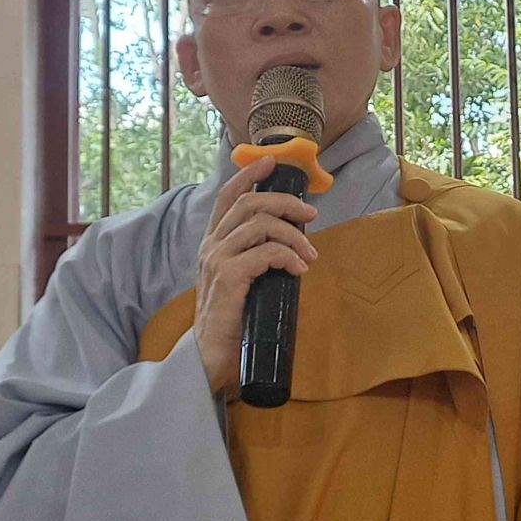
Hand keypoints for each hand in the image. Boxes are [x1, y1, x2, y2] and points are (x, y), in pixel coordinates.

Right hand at [194, 155, 318, 395]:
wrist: (208, 357)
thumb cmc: (231, 322)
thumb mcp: (243, 282)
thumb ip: (257, 260)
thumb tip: (292, 247)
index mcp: (214, 244)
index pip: (228, 197)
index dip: (250, 175)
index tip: (273, 163)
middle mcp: (212, 247)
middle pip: (250, 204)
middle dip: (286, 203)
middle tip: (312, 215)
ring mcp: (217, 261)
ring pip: (260, 225)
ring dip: (294, 236)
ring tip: (310, 256)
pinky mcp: (228, 279)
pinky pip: (265, 253)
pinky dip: (288, 256)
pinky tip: (299, 270)